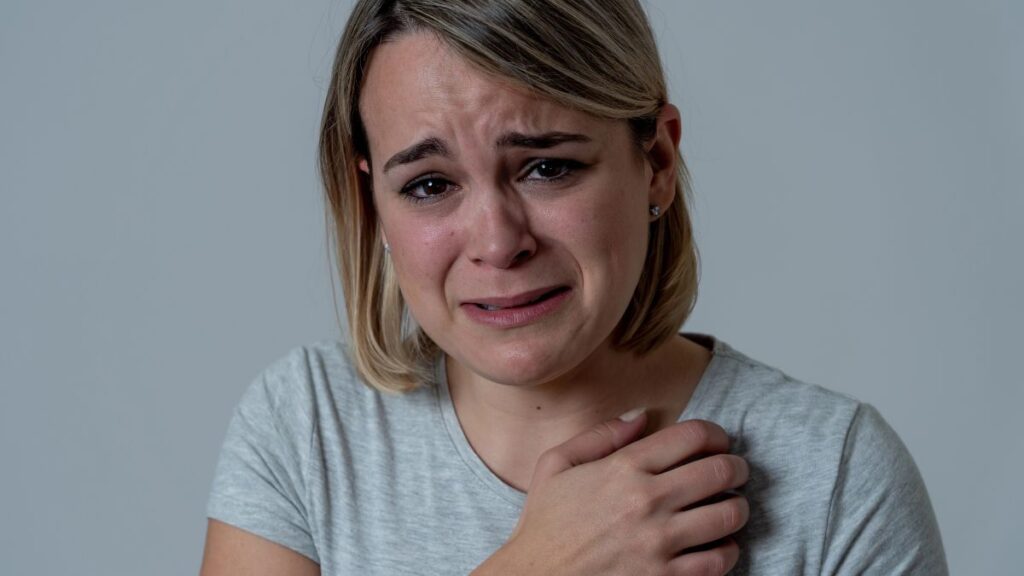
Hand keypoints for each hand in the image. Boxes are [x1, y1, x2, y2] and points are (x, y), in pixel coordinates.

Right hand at [477, 410, 748, 575]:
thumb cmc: (545, 524)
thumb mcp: (555, 465)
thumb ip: (600, 435)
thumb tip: (642, 417)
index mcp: (622, 468)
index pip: (692, 436)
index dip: (716, 434)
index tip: (719, 441)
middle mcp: (646, 501)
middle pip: (719, 471)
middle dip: (736, 467)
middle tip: (735, 471)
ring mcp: (658, 542)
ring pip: (728, 515)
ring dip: (737, 507)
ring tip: (731, 506)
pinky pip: (719, 560)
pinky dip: (728, 549)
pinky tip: (720, 544)